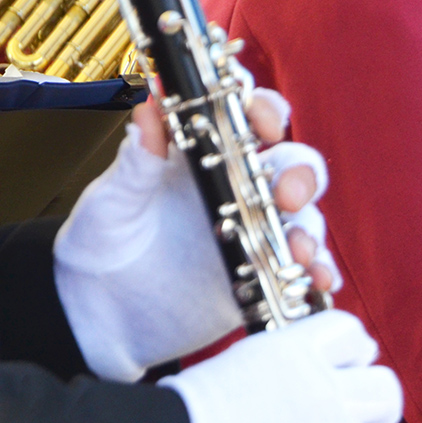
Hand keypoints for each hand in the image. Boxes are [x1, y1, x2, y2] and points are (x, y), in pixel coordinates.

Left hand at [55, 88, 332, 381]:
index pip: (245, 120)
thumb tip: (148, 113)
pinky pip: (304, 268)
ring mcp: (256, 231)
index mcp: (201, 158)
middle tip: (287, 196)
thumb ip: (136, 162)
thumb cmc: (103, 243)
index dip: (265, 112)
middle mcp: (237, 189)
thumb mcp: (112, 200)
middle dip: (301, 175)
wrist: (106, 311)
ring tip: (297, 252)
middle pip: (291, 166)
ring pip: (306, 216)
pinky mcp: (266, 272)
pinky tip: (313, 279)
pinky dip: (318, 271)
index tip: (266, 125)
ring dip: (309, 229)